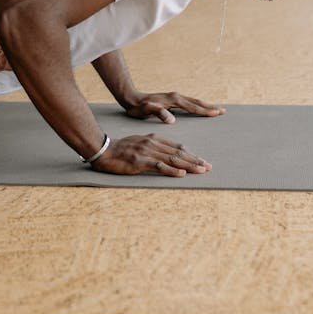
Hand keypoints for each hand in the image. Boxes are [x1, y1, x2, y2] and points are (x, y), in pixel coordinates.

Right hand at [91, 135, 211, 176]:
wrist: (104, 150)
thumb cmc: (121, 149)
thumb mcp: (140, 143)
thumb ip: (154, 147)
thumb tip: (168, 155)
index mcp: (154, 139)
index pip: (177, 147)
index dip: (191, 154)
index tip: (202, 161)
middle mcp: (153, 143)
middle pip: (179, 152)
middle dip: (195, 160)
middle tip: (208, 167)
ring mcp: (147, 152)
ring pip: (172, 159)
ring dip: (189, 165)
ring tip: (201, 170)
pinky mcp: (140, 162)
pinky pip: (159, 166)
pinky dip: (171, 170)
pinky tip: (181, 174)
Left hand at [124, 92, 224, 123]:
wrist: (131, 98)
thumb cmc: (138, 107)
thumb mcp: (147, 110)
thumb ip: (159, 113)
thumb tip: (172, 120)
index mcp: (174, 100)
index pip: (193, 106)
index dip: (205, 111)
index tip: (217, 113)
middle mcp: (176, 97)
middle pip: (197, 102)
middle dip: (209, 107)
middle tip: (222, 111)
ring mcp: (174, 98)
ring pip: (193, 102)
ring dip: (204, 106)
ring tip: (215, 109)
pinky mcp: (171, 100)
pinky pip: (188, 103)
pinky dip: (196, 106)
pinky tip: (198, 109)